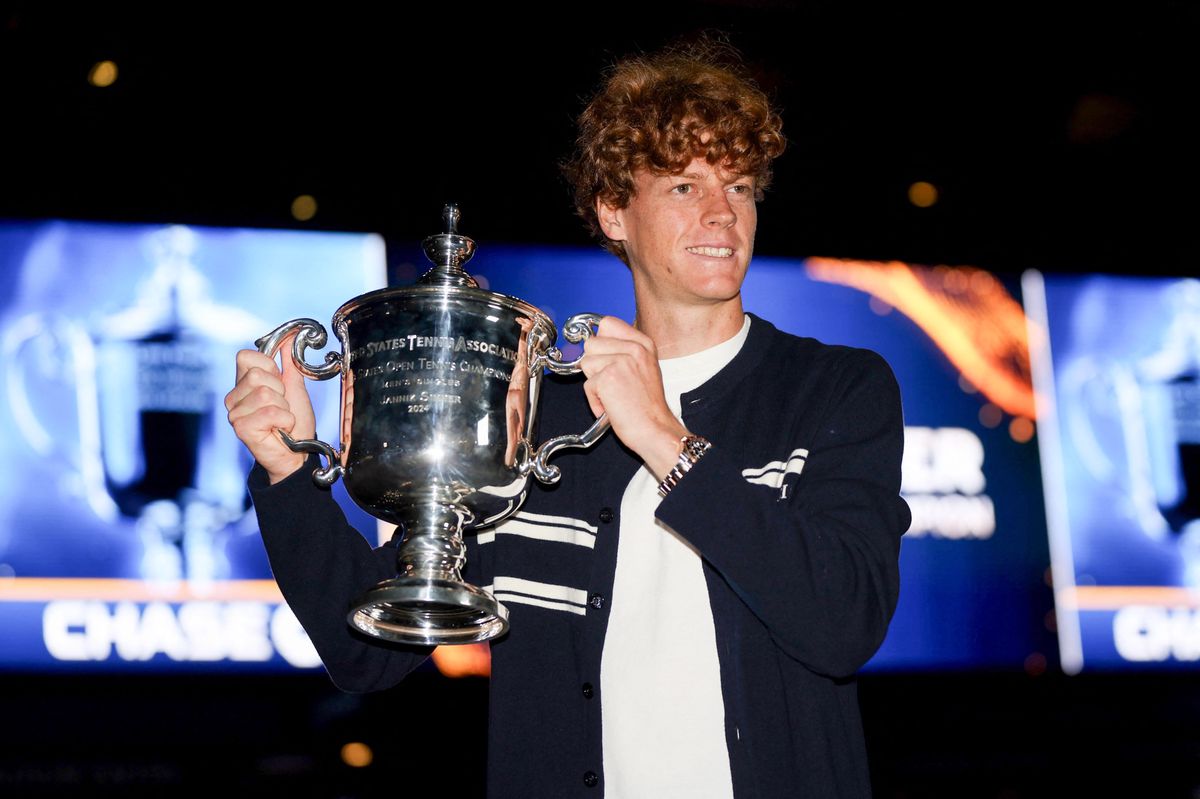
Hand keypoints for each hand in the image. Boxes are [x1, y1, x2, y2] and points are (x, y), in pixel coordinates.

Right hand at [224, 336, 316, 483]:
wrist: (298, 453)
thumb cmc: (294, 422)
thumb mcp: (295, 388)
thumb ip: (290, 364)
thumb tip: (289, 339)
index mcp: (244, 382)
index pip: (247, 356)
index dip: (270, 367)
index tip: (279, 384)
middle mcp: (234, 396)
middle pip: (258, 375)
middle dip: (280, 391)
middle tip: (281, 406)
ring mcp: (235, 412)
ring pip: (266, 394)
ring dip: (283, 408)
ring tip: (280, 419)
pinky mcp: (241, 428)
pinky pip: (270, 412)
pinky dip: (284, 420)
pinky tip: (279, 429)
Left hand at [581, 316, 689, 478]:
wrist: (656, 430)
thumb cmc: (647, 407)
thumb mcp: (643, 368)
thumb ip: (623, 352)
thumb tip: (593, 343)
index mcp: (643, 343)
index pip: (607, 323)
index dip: (600, 342)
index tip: (603, 357)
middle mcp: (634, 348)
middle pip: (591, 343)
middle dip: (595, 365)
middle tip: (614, 383)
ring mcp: (621, 361)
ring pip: (585, 362)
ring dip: (594, 383)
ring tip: (614, 395)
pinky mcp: (608, 377)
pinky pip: (586, 385)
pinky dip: (594, 400)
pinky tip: (612, 406)